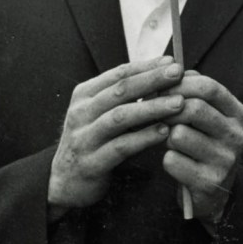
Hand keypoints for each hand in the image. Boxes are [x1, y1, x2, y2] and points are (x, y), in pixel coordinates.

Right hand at [48, 55, 184, 210]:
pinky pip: (120, 147)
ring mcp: (84, 138)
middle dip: (152, 79)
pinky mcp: (91, 163)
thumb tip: (161, 73)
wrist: (64, 182)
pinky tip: (163, 132)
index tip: (171, 61)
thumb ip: (123, 96)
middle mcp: (81, 112)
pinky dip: (143, 138)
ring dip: (152, 108)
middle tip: (178, 73)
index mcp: (84, 95)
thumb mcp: (100, 114)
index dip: (146, 66)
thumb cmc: (91, 141)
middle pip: (120, 90)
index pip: (118, 74)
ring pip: (121, 117)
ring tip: (178, 103)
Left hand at [162, 71, 242, 226]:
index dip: (180, 84)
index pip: (209, 87)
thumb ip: (193, 93)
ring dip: (166, 136)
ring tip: (170, 142)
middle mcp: (236, 135)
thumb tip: (169, 72)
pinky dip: (167, 160)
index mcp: (237, 113)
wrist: (214, 193)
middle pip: (194, 108)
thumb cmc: (204, 145)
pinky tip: (175, 164)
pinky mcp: (209, 183)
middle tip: (156, 114)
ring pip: (179, 134)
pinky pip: (172, 161)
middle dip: (169, 109)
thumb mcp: (208, 117)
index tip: (161, 88)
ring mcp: (225, 161)